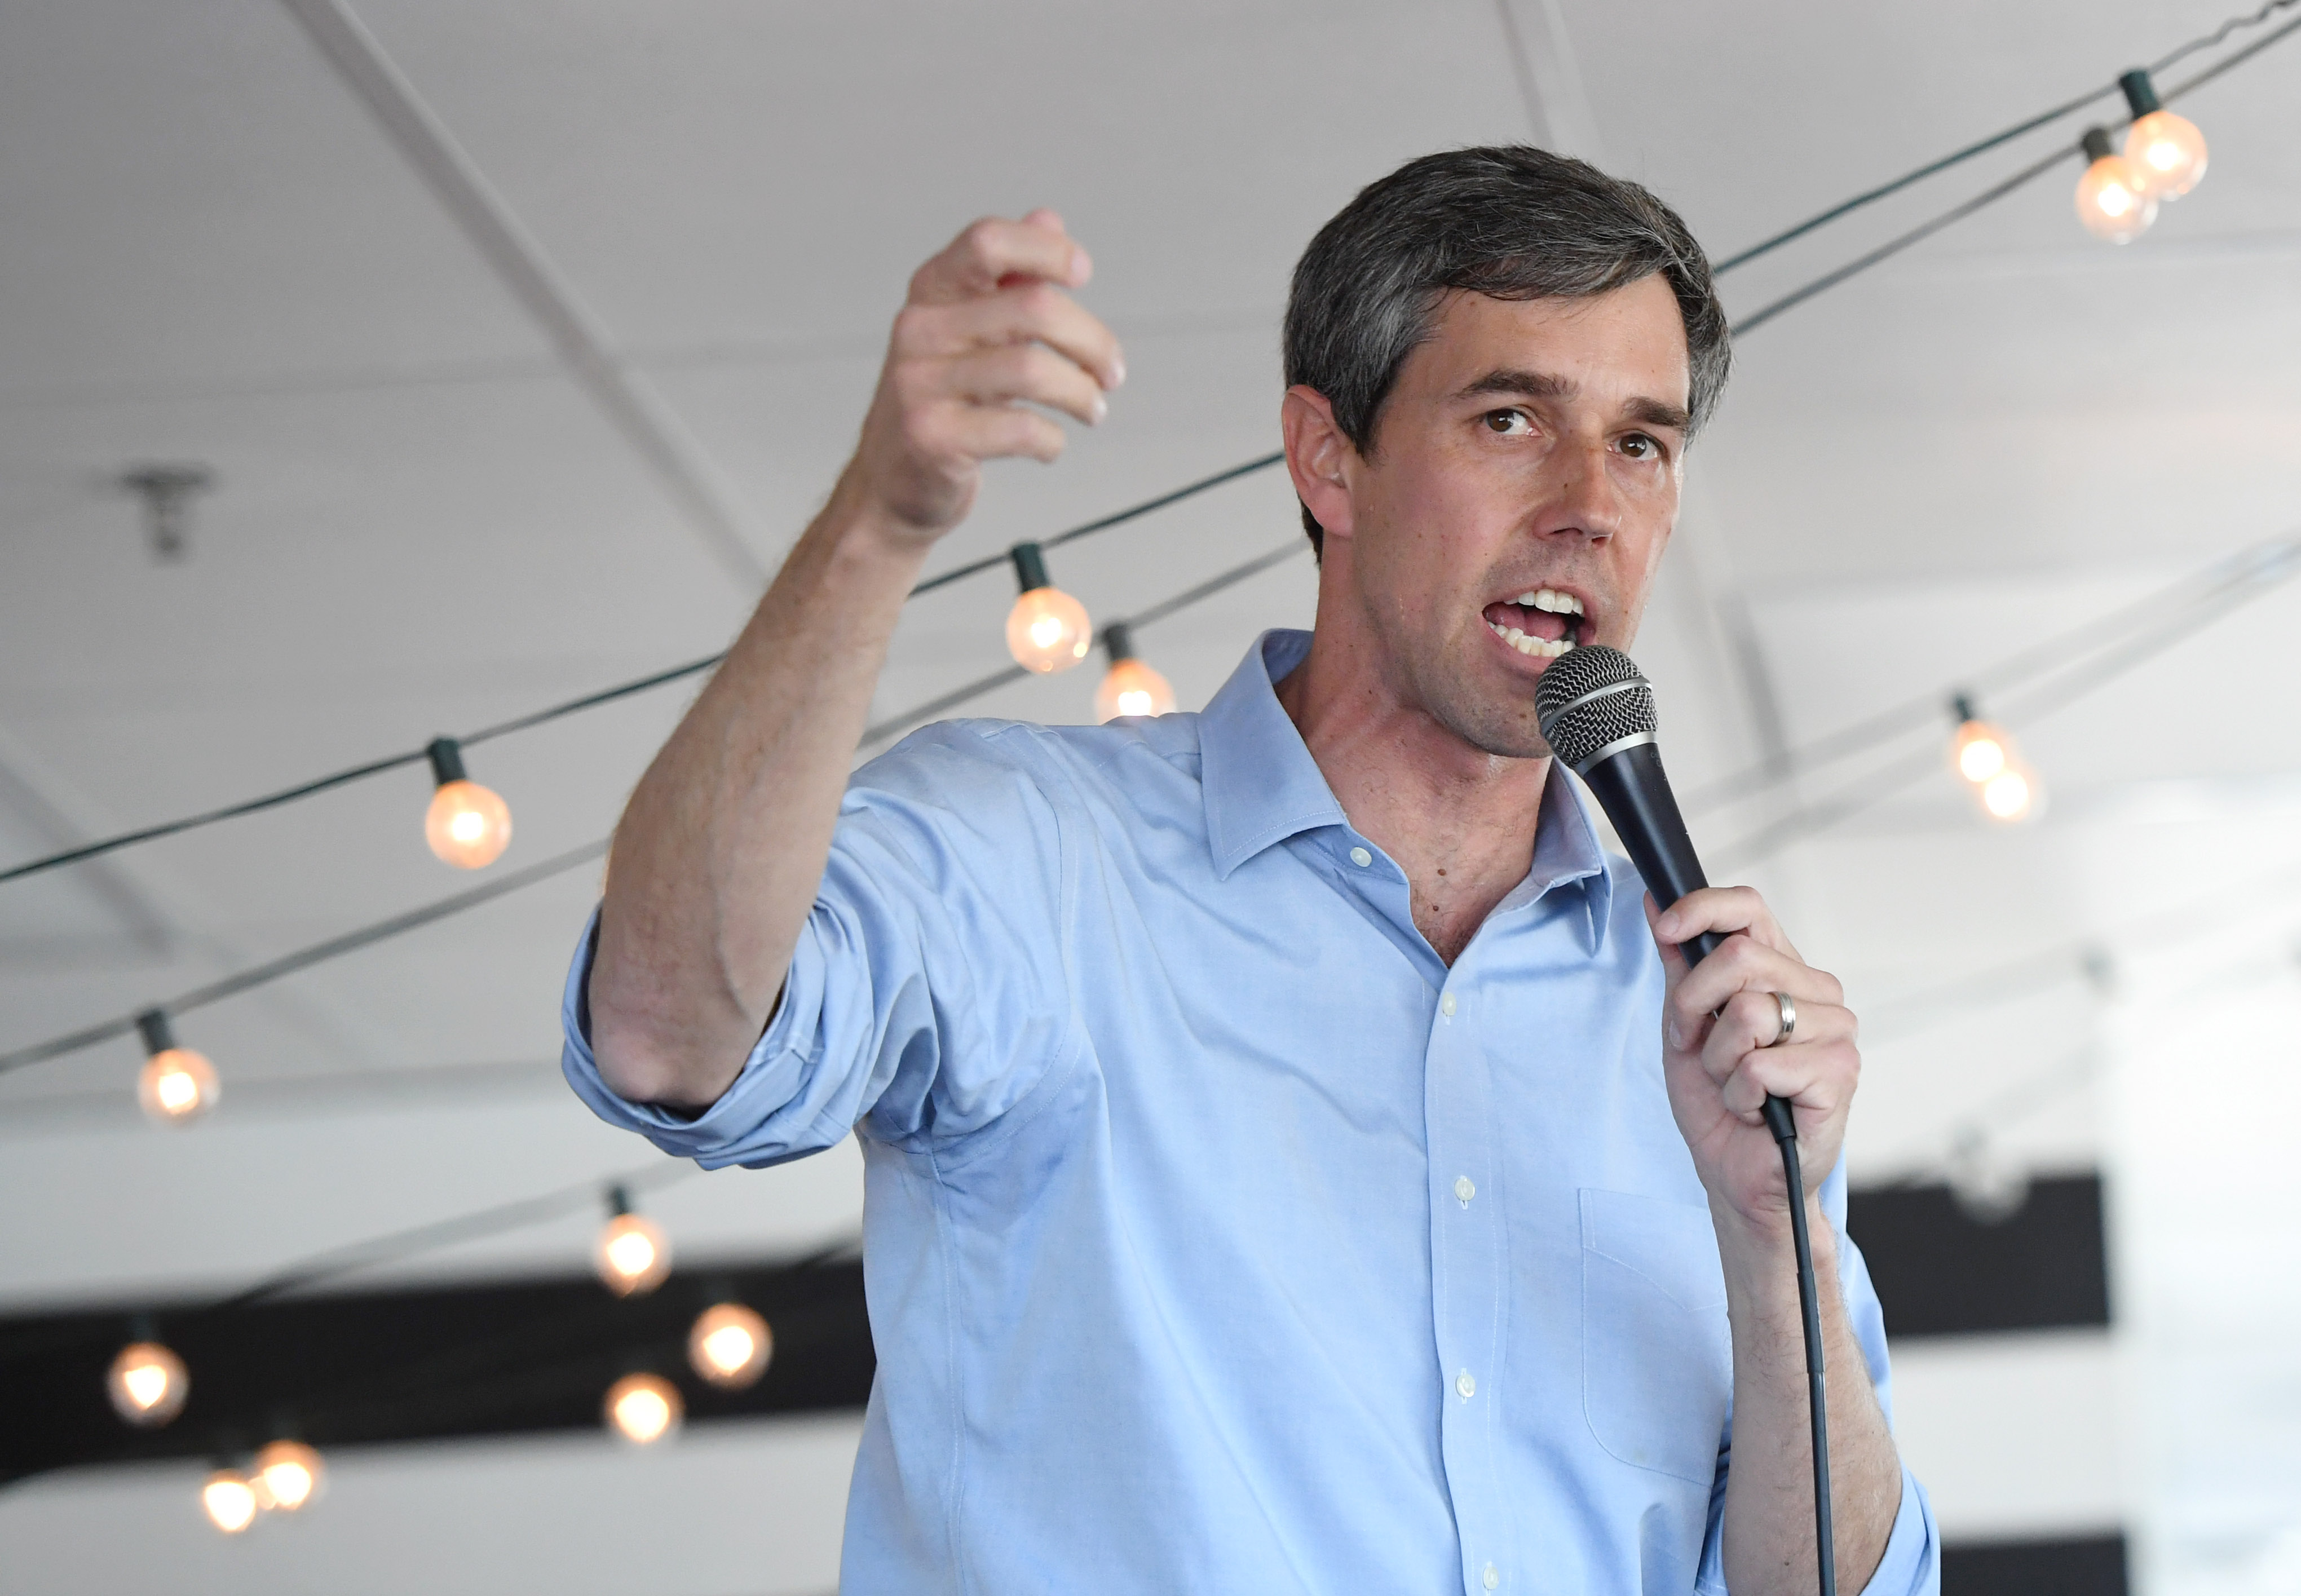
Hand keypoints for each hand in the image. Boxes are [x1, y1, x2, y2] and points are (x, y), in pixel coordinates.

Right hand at [847, 209, 1125, 542]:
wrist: (891, 483)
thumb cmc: (942, 400)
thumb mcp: (969, 329)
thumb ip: (1009, 277)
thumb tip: (1049, 219)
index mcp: (932, 291)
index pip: (988, 241)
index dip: (1046, 250)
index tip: (1082, 273)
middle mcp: (921, 329)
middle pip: (1033, 307)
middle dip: (1092, 341)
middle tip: (1111, 372)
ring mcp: (921, 383)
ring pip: (1033, 369)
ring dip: (1082, 393)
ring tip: (1092, 408)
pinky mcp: (932, 436)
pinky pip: (1020, 428)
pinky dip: (1052, 439)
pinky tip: (1049, 443)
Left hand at [1645, 888, 1859, 1235]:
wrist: (1739, 1176)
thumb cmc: (1719, 1103)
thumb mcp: (1683, 1027)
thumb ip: (1679, 967)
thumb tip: (1657, 902)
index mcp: (1782, 970)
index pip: (1749, 908)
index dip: (1703, 909)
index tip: (1667, 929)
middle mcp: (1817, 993)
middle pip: (1738, 957)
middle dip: (1694, 1008)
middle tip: (1699, 1049)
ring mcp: (1835, 1031)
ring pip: (1749, 1013)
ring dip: (1719, 1060)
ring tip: (1736, 1085)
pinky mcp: (1839, 1073)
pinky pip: (1760, 1065)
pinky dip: (1740, 1094)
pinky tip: (1757, 1109)